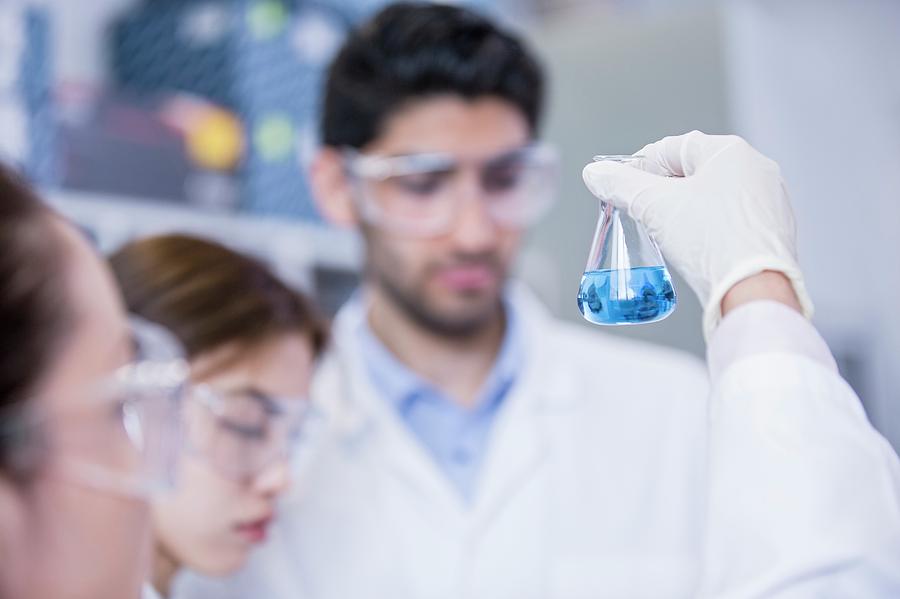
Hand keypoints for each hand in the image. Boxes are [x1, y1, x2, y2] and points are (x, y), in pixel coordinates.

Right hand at [582, 131, 812, 338]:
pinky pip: (730, 221)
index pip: (671, 148)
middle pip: (692, 172)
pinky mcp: (771, 232)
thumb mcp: (654, 206)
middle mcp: (756, 170)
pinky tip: (695, 247)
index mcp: (730, 152)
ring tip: (666, 232)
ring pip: (712, 197)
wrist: (753, 290)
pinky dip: (707, 229)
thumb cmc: (713, 241)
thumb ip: (620, 185)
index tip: (621, 185)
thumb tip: (596, 174)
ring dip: (684, 210)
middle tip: (641, 212)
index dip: (639, 166)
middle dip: (662, 190)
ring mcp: (768, 202)